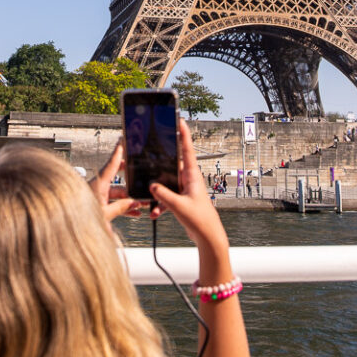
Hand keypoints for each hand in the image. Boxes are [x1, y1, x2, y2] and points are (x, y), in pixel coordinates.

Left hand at [89, 140, 141, 221]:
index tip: (122, 140)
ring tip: (143, 201)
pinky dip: (123, 206)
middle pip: (116, 176)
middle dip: (129, 176)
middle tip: (138, 169)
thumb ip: (121, 208)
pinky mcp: (98, 204)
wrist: (67, 226)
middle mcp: (98, 187)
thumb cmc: (81, 219)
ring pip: (117, 192)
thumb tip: (135, 203)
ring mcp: (98, 196)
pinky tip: (135, 212)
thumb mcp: (105, 214)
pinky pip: (113, 202)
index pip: (111, 164)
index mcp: (98, 184)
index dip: (118, 151)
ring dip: (129, 197)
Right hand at [149, 119, 227, 248]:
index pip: (187, 149)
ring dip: (158, 190)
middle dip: (161, 161)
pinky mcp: (180, 198)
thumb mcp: (179, 206)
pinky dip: (160, 204)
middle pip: (172, 163)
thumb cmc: (201, 220)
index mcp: (192, 175)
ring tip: (149, 198)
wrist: (208, 236)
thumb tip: (152, 186)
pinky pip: (166, 196)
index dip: (183, 134)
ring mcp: (184, 188)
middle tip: (151, 150)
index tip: (179, 119)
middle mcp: (188, 179)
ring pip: (166, 182)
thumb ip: (164, 195)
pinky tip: (155, 213)